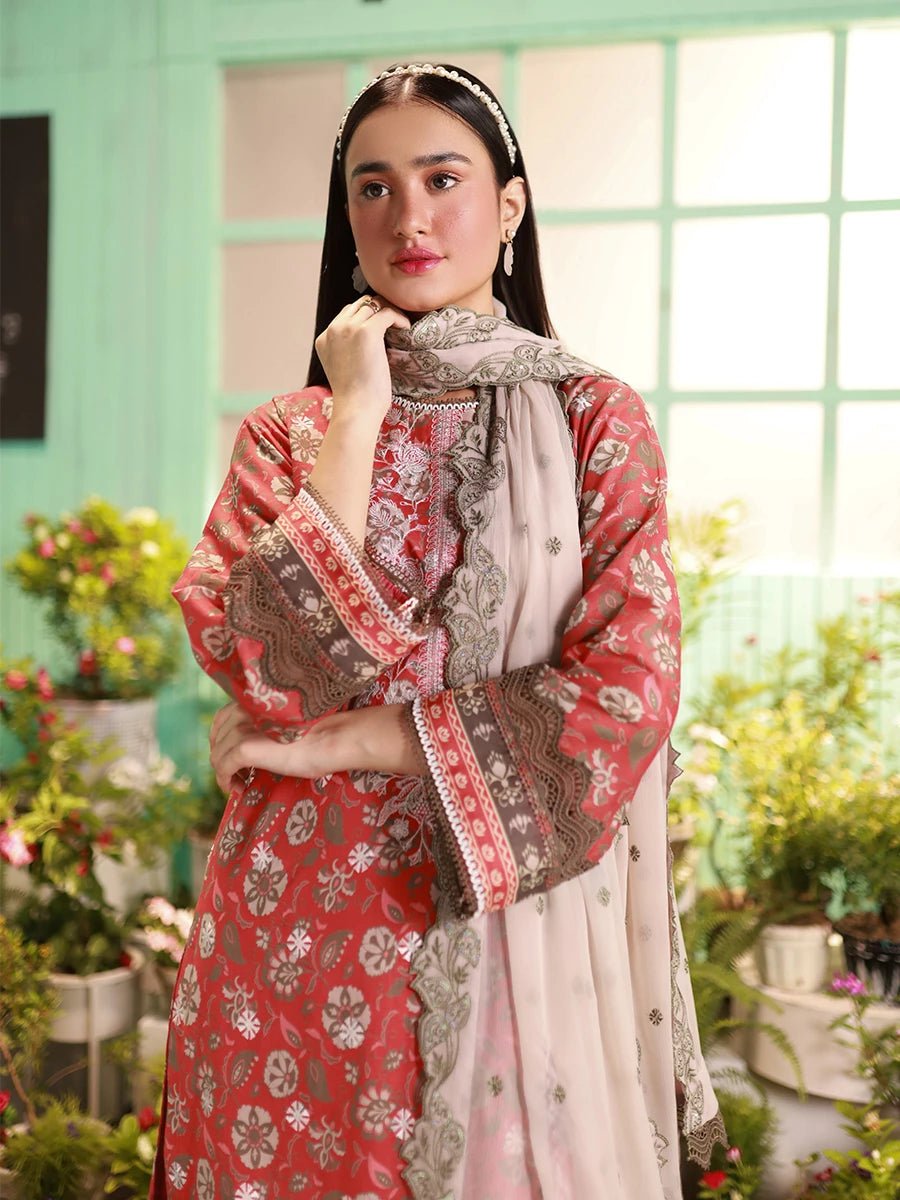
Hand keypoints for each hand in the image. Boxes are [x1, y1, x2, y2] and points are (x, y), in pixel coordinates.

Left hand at [209, 703, 327, 791]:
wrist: (331, 739)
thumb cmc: (318, 734)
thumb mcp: (281, 725)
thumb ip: (261, 726)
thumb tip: (244, 746)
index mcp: (253, 701)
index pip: (222, 719)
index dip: (222, 740)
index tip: (231, 756)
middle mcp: (243, 710)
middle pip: (217, 739)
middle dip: (223, 758)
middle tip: (238, 774)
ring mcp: (242, 729)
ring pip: (217, 755)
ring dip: (225, 772)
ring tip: (240, 783)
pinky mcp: (245, 748)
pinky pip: (223, 768)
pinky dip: (225, 781)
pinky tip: (237, 788)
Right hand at [314, 295, 409, 426]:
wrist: (356, 410)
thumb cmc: (355, 399)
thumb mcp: (343, 369)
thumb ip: (347, 351)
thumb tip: (368, 344)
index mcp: (324, 338)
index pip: (347, 314)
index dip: (366, 317)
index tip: (382, 326)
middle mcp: (334, 329)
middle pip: (360, 304)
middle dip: (378, 309)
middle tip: (394, 321)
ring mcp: (349, 328)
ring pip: (374, 304)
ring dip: (390, 311)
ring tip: (400, 324)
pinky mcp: (367, 331)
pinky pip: (387, 312)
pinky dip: (399, 317)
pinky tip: (406, 328)